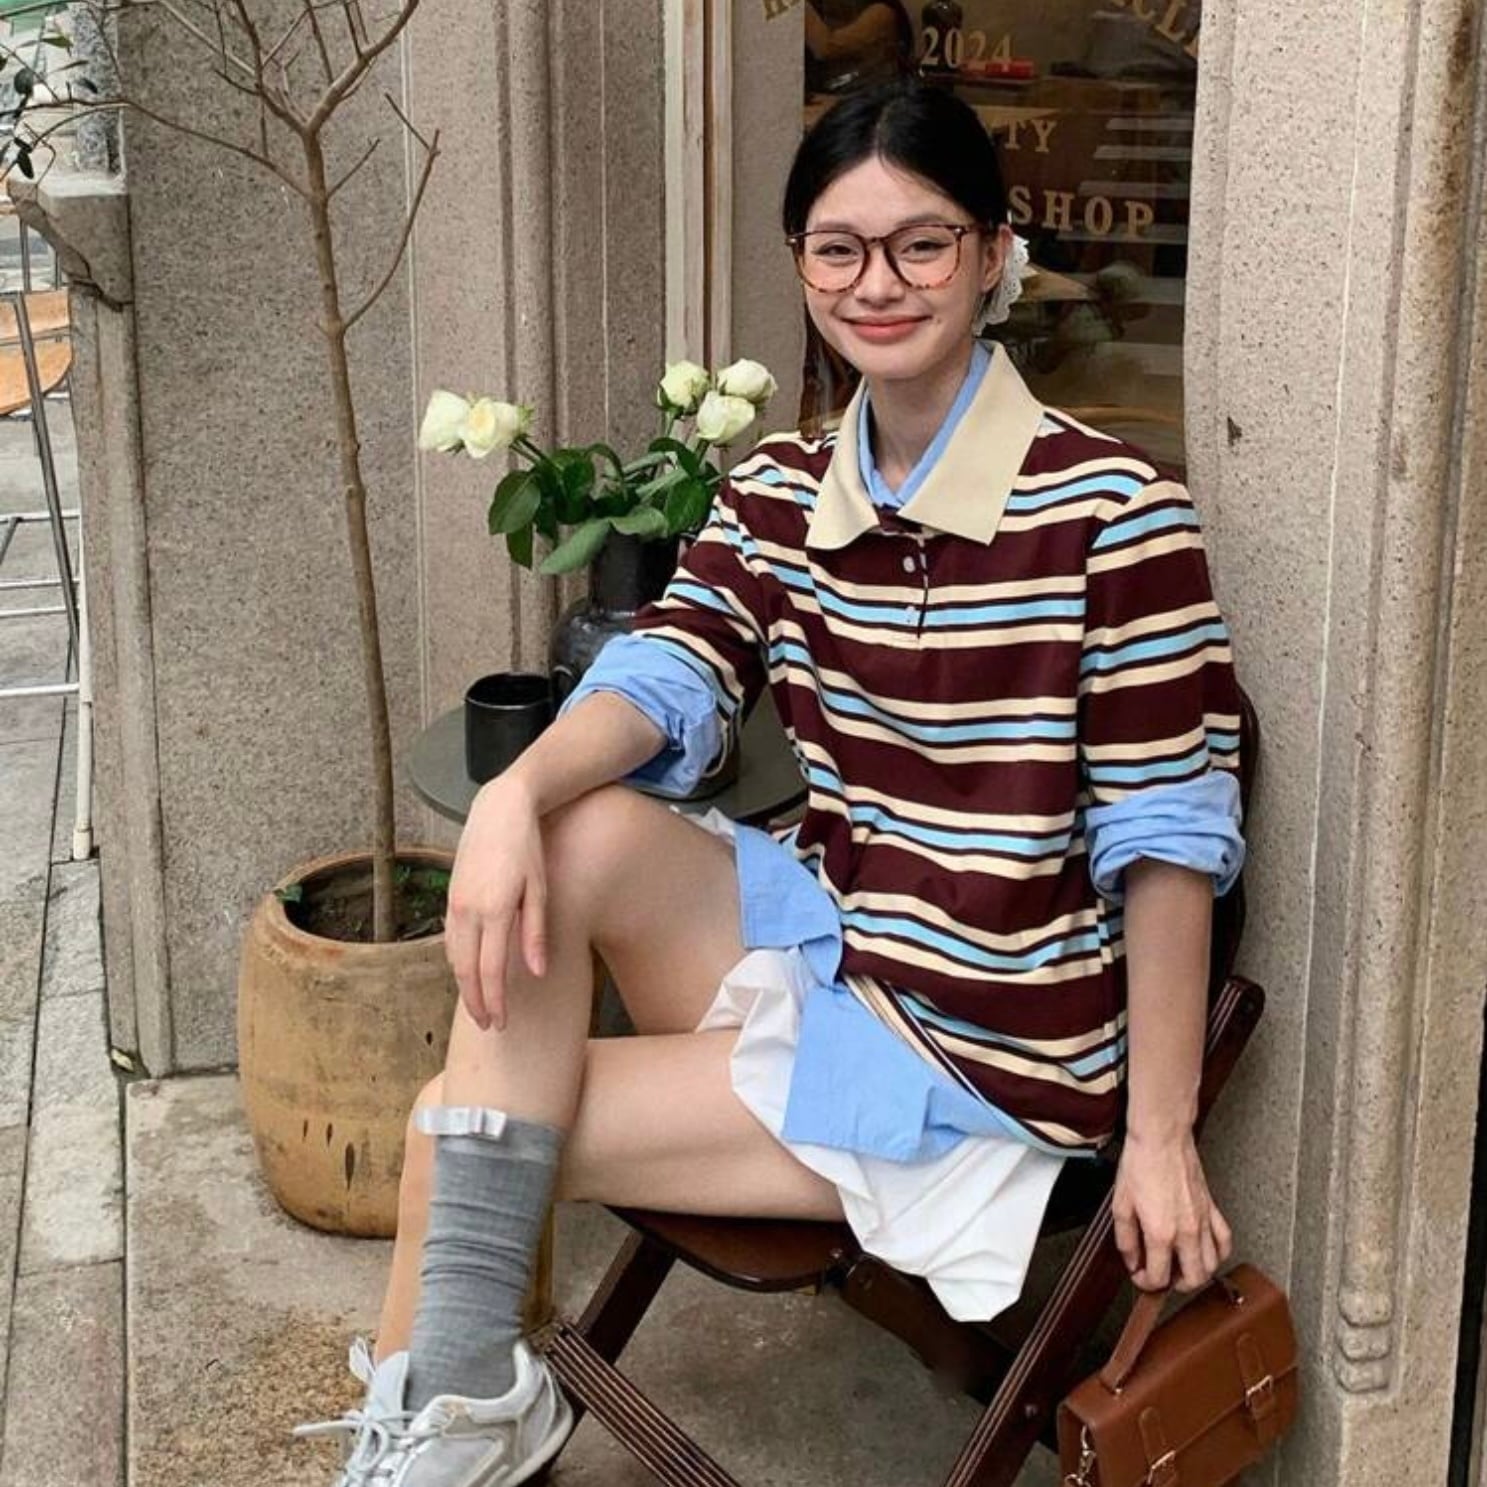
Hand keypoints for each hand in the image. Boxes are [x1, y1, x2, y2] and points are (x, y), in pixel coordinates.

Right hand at [443, 776, 547, 1031]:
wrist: (499, 810)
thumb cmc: (528, 848)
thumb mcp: (540, 889)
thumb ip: (536, 933)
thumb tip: (537, 973)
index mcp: (495, 909)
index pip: (490, 970)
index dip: (495, 1001)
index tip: (501, 1024)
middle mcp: (468, 910)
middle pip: (466, 971)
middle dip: (476, 1002)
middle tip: (488, 1026)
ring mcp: (455, 903)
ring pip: (453, 958)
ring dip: (464, 986)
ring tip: (479, 1006)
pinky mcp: (450, 897)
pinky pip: (450, 940)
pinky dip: (457, 962)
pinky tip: (468, 974)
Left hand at [1112, 1128, 1232, 1292]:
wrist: (1162, 1139)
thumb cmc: (1141, 1164)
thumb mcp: (1121, 1204)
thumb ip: (1125, 1238)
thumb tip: (1131, 1259)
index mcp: (1161, 1232)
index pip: (1159, 1276)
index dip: (1146, 1283)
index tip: (1140, 1276)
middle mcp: (1187, 1232)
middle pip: (1193, 1279)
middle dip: (1176, 1285)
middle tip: (1162, 1277)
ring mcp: (1203, 1222)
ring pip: (1213, 1265)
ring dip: (1198, 1273)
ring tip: (1181, 1266)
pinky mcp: (1213, 1209)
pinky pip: (1225, 1241)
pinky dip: (1219, 1253)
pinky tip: (1206, 1251)